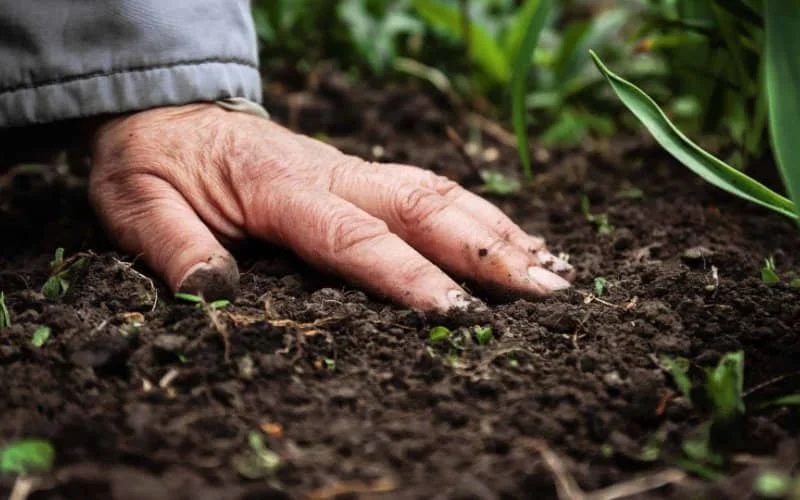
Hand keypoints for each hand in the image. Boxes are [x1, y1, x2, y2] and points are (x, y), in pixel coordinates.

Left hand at [88, 103, 572, 311]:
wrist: (167, 113)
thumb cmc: (154, 164)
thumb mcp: (137, 206)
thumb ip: (174, 248)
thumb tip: (215, 294)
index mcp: (277, 186)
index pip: (354, 237)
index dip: (409, 277)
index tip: (460, 316)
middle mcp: (330, 172)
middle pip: (423, 206)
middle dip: (488, 251)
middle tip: (548, 292)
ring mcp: (350, 168)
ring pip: (438, 192)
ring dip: (498, 230)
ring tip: (552, 268)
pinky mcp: (359, 174)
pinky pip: (429, 188)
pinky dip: (479, 215)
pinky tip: (512, 240)